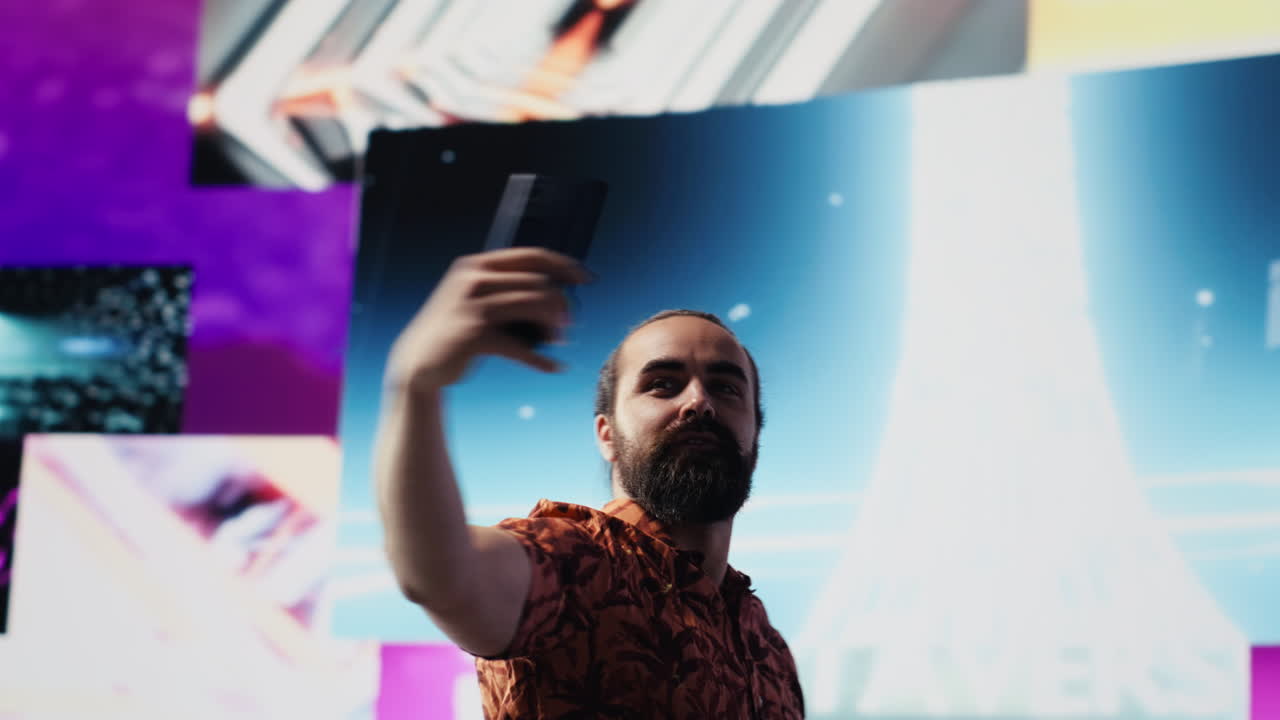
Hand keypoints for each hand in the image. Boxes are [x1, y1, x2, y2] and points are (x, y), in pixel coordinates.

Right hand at [384, 247, 593, 392]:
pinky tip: (554, 367)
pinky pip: (520, 346)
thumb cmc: (458, 332)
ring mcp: (471, 306)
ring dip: (554, 327)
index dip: (564, 265)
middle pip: (539, 283)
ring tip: (558, 342)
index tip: (587, 278)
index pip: (532, 256)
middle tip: (568, 326)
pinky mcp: (473, 335)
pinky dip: (540, 359)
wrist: (419, 363)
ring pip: (534, 307)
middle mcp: (473, 279)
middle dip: (562, 305)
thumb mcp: (478, 300)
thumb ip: (508, 289)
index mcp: (477, 265)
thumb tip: (560, 292)